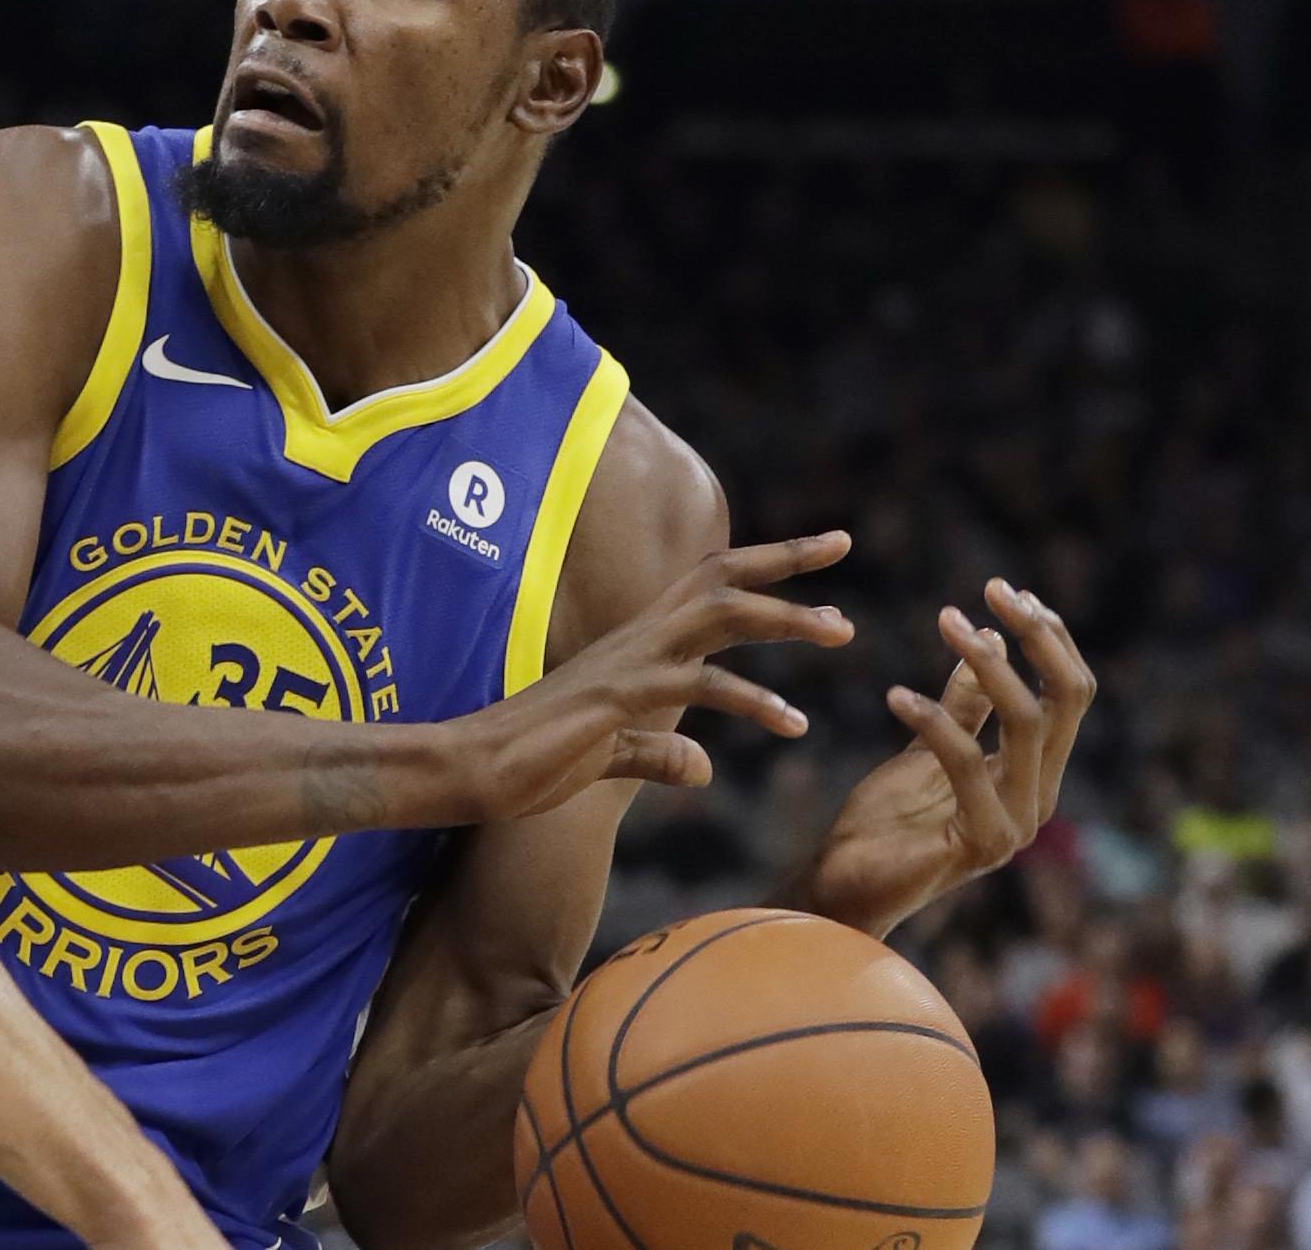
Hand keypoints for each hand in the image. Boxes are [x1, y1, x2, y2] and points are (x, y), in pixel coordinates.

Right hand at [439, 532, 854, 821]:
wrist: (468, 769)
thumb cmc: (528, 760)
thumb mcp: (609, 757)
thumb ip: (656, 753)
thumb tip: (704, 766)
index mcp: (636, 646)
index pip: (707, 590)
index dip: (763, 568)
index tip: (820, 556)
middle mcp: (637, 640)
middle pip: (720, 579)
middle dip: (783, 559)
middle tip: (842, 542)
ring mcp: (627, 663)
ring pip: (718, 616)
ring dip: (782, 618)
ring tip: (841, 632)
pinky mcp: (618, 696)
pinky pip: (698, 685)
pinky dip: (751, 700)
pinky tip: (792, 722)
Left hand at [785, 579, 1096, 937]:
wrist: (846, 890)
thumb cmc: (885, 823)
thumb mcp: (925, 748)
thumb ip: (963, 706)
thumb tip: (986, 643)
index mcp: (1034, 773)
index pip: (1069, 695)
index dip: (1049, 640)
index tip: (1009, 591)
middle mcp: (1039, 797)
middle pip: (1063, 701)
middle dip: (1034, 638)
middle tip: (992, 592)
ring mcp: (1016, 824)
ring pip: (1026, 724)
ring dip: (988, 666)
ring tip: (948, 624)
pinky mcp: (981, 842)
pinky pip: (967, 764)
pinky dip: (934, 721)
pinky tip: (894, 695)